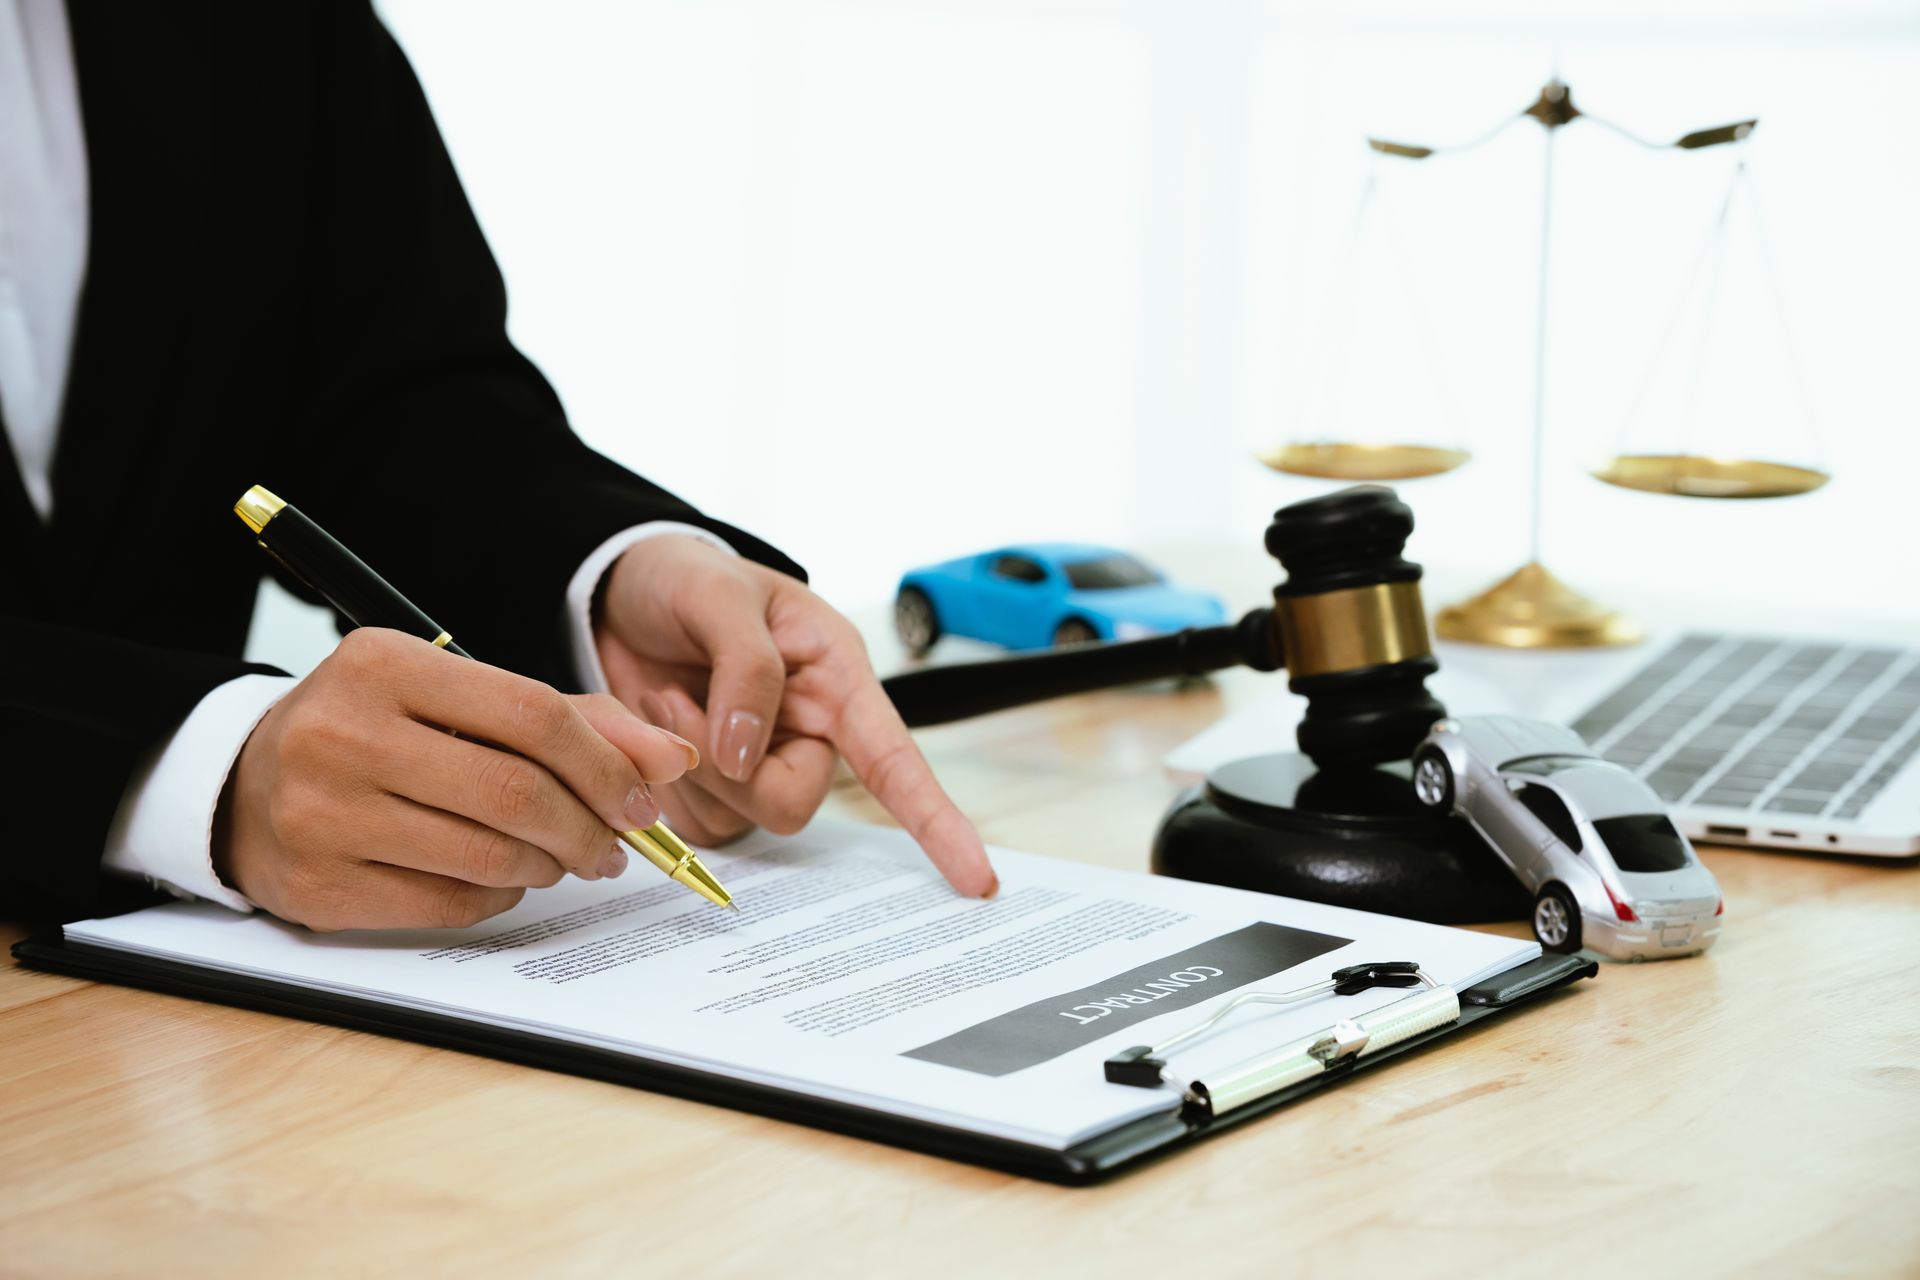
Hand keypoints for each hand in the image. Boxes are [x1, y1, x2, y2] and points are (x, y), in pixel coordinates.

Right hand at [215, 628, 698, 930]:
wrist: (244, 784)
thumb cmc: (376, 732)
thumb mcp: (460, 698)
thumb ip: (574, 718)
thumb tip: (676, 759)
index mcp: (382, 664)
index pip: (532, 714)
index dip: (606, 765)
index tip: (644, 799)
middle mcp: (342, 732)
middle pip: (516, 793)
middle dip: (589, 828)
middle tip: (617, 846)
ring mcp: (321, 812)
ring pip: (487, 855)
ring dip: (549, 865)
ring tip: (563, 858)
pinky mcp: (316, 885)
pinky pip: (447, 904)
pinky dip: (497, 898)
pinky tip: (503, 880)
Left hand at [594, 535, 997, 896]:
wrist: (620, 592)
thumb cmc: (688, 579)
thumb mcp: (719, 595)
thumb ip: (746, 670)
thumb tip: (750, 755)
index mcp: (836, 681)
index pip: (897, 761)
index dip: (938, 822)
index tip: (978, 878)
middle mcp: (809, 733)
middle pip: (791, 802)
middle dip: (726, 767)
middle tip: (673, 700)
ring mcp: (761, 766)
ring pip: (738, 817)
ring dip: (685, 764)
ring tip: (661, 695)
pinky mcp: (714, 789)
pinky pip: (694, 821)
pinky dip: (661, 779)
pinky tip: (652, 725)